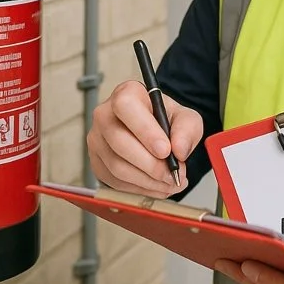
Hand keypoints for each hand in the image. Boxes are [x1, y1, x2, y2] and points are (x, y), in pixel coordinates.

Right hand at [86, 79, 203, 197]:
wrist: (154, 132)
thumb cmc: (165, 120)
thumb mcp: (185, 117)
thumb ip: (187, 129)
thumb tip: (179, 150)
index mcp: (126, 94)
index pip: (126, 107)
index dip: (145, 130)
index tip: (165, 150)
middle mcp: (104, 115)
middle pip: (119, 142)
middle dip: (150, 164)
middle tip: (172, 174)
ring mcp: (97, 140)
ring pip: (117, 166)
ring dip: (147, 180)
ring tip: (170, 182)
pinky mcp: (97, 163)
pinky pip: (115, 181)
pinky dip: (140, 188)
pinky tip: (157, 186)